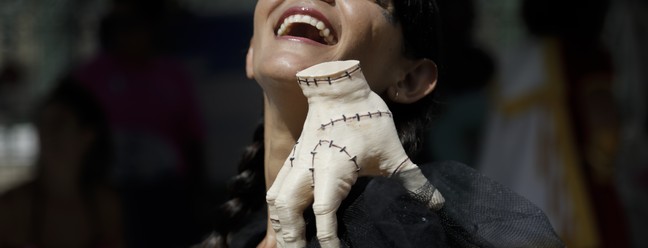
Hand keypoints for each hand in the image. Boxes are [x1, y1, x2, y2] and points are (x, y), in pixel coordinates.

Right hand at [265, 61, 443, 247]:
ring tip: (288, 245)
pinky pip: (277, 187)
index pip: (324, 211)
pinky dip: (278, 208)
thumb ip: (413, 182)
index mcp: (334, 168)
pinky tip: (284, 222)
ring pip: (277, 199)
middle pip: (289, 210)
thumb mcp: (393, 152)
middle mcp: (309, 167)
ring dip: (281, 224)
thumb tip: (436, 205)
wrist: (340, 89)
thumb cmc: (368, 119)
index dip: (327, 237)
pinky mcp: (293, 159)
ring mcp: (297, 162)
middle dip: (291, 237)